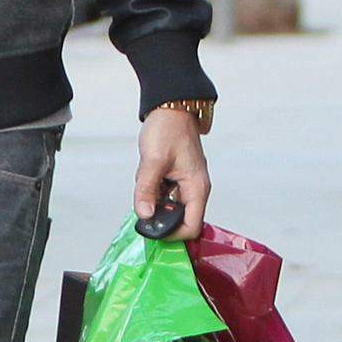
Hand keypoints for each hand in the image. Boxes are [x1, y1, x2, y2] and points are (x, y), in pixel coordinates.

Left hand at [135, 107, 210, 239]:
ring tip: (147, 177)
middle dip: (158, 212)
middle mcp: (194, 189)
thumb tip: (144, 215)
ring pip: (168, 205)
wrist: (170, 108)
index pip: (191, 226)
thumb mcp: (153, 161)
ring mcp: (186, 183)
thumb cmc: (168, 129)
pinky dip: (152, 188)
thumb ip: (147, 190)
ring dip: (153, 198)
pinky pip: (163, 192)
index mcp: (197, 188)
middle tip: (144, 198)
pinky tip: (148, 172)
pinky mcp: (176, 177)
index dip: (172, 233)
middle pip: (178, 218)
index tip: (152, 228)